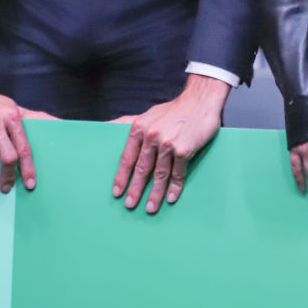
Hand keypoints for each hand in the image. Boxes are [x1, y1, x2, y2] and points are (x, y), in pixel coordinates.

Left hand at [112, 74, 229, 213]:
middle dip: (135, 189)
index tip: (117, 192)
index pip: (127, 158)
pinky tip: (170, 198)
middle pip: (141, 169)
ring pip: (159, 174)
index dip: (121, 177)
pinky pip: (177, 173)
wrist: (200, 100)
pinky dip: (174, 187)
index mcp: (139, 128)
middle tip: (130, 204)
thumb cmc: (174, 109)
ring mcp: (168, 143)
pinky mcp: (183, 149)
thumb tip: (107, 126)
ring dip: (155, 194)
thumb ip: (129, 123)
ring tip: (150, 208)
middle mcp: (151, 136)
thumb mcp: (148, 114)